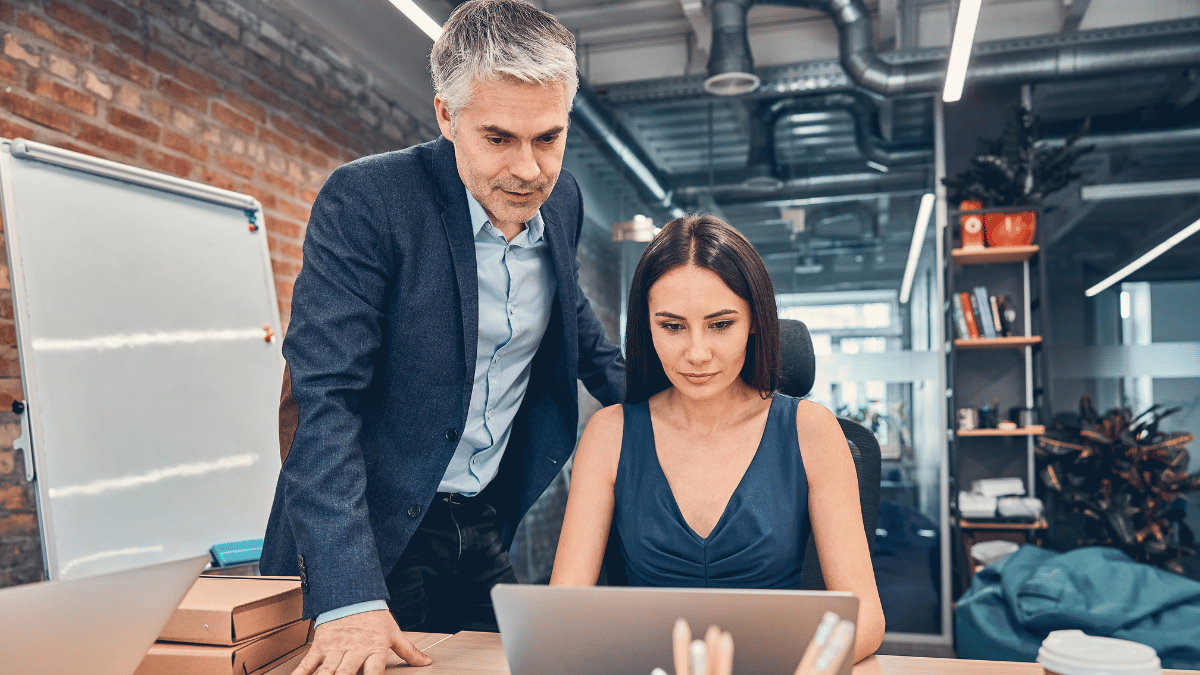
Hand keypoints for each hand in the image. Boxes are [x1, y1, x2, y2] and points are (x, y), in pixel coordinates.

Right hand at [292, 610, 432, 673]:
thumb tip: (428, 661)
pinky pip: (307, 664)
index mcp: (374, 649)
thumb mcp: (394, 633)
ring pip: (326, 672)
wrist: (353, 591)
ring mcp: (335, 648)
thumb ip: (409, 652)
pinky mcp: (320, 644)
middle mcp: (354, 651)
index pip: (374, 672)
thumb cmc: (375, 617)